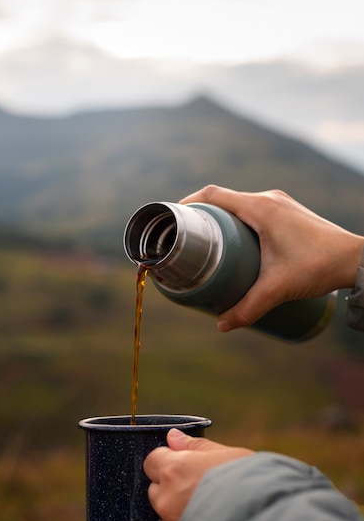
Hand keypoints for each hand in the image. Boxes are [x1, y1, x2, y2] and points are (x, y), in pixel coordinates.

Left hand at [143, 428, 252, 520]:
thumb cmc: (251, 482)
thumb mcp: (227, 455)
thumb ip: (195, 446)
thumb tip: (173, 436)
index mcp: (175, 469)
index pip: (153, 461)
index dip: (168, 463)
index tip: (183, 467)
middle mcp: (166, 498)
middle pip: (156, 491)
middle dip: (172, 491)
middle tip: (200, 493)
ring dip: (175, 520)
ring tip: (204, 519)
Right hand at [180, 185, 363, 331]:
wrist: (355, 259)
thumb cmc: (319, 266)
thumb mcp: (277, 288)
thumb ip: (248, 308)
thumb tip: (222, 326)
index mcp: (260, 207)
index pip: (213, 194)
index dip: (188, 203)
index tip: (174, 220)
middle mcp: (268, 199)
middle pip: (224, 200)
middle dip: (203, 217)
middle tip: (189, 241)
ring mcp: (280, 204)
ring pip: (240, 205)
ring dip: (222, 220)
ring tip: (210, 245)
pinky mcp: (288, 213)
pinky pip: (254, 211)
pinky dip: (239, 222)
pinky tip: (237, 243)